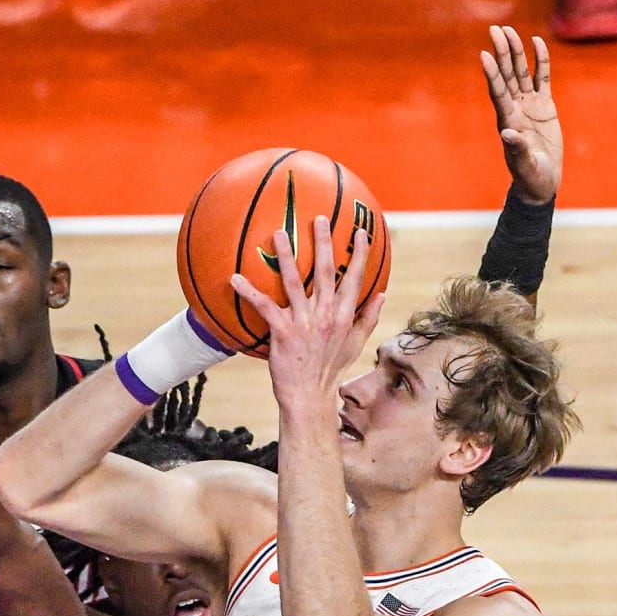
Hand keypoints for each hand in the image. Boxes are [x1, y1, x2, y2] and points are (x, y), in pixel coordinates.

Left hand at [231, 216, 383, 416]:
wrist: (309, 397)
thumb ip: (368, 318)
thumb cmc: (330, 371)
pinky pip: (264, 307)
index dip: (359, 254)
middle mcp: (326, 315)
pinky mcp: (283, 333)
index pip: (355, 279)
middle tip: (317, 219)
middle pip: (325, 271)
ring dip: (286, 256)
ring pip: (294, 282)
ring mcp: (304, 323)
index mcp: (345, 316)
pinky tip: (234, 279)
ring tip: (279, 234)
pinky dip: (248, 292)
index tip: (360, 232)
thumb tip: (382, 294)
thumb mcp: (355, 345)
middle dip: (323, 242)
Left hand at [481, 26, 561, 204]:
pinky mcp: (544, 105)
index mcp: (508, 121)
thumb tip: (508, 133)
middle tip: (496, 29)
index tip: (484, 55)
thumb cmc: (530, 176)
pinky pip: (542, 77)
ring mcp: (529, 105)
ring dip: (516, 52)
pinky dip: (540, 60)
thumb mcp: (524, 165)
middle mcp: (515, 108)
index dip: (492, 73)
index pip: (497, 92)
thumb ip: (517, 149)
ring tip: (510, 30)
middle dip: (501, 52)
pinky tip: (537, 42)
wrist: (541, 180)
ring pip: (521, 72)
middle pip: (506, 75)